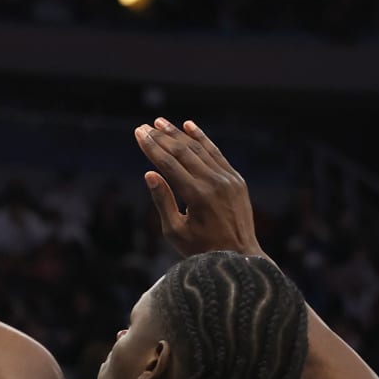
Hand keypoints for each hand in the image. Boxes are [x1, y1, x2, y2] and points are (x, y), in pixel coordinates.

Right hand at [134, 118, 265, 258]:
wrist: (239, 256)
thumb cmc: (200, 249)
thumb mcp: (174, 232)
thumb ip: (163, 201)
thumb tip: (150, 174)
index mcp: (197, 196)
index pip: (169, 164)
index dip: (152, 148)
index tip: (139, 134)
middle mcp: (214, 183)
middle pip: (183, 152)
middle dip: (162, 138)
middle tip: (145, 126)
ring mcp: (228, 179)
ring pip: (200, 149)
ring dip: (179, 134)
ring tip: (161, 122)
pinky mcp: (236, 179)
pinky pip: (216, 154)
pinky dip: (202, 139)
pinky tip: (189, 126)